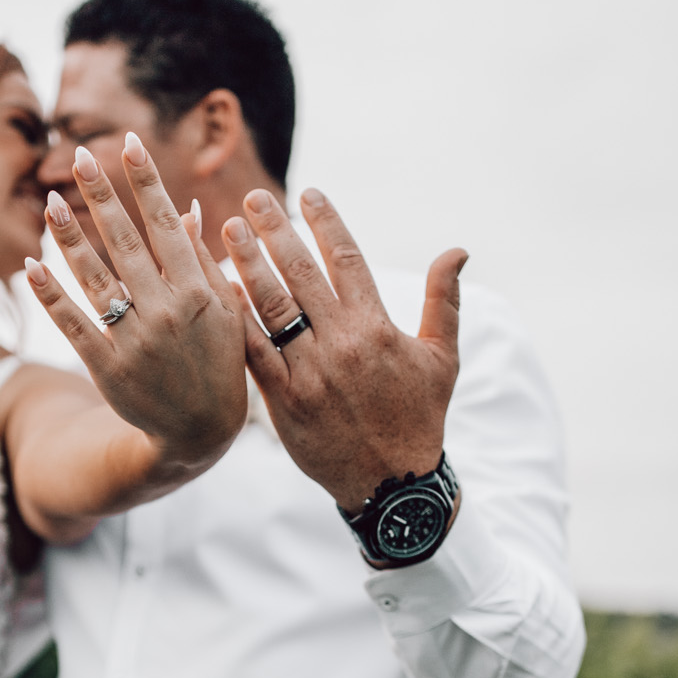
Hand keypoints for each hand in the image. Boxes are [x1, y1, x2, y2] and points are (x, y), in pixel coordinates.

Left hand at [26, 138, 246, 469]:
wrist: (199, 433)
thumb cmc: (218, 365)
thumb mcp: (225, 312)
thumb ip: (204, 261)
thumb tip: (188, 207)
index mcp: (198, 291)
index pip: (166, 224)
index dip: (146, 182)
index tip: (128, 144)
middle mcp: (165, 311)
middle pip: (126, 242)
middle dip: (101, 195)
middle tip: (78, 155)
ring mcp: (135, 340)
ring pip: (95, 277)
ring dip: (69, 237)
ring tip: (49, 201)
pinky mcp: (107, 368)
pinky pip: (73, 324)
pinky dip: (51, 295)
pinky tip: (31, 265)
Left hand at [221, 186, 466, 515]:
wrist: (392, 483)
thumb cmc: (420, 418)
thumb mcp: (443, 358)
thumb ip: (445, 300)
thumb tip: (458, 250)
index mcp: (378, 326)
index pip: (347, 259)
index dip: (326, 223)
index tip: (307, 194)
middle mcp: (342, 343)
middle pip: (301, 273)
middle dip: (276, 231)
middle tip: (254, 198)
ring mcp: (310, 371)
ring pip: (272, 306)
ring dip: (247, 264)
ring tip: (229, 229)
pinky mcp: (284, 400)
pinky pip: (254, 352)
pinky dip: (236, 319)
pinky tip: (219, 290)